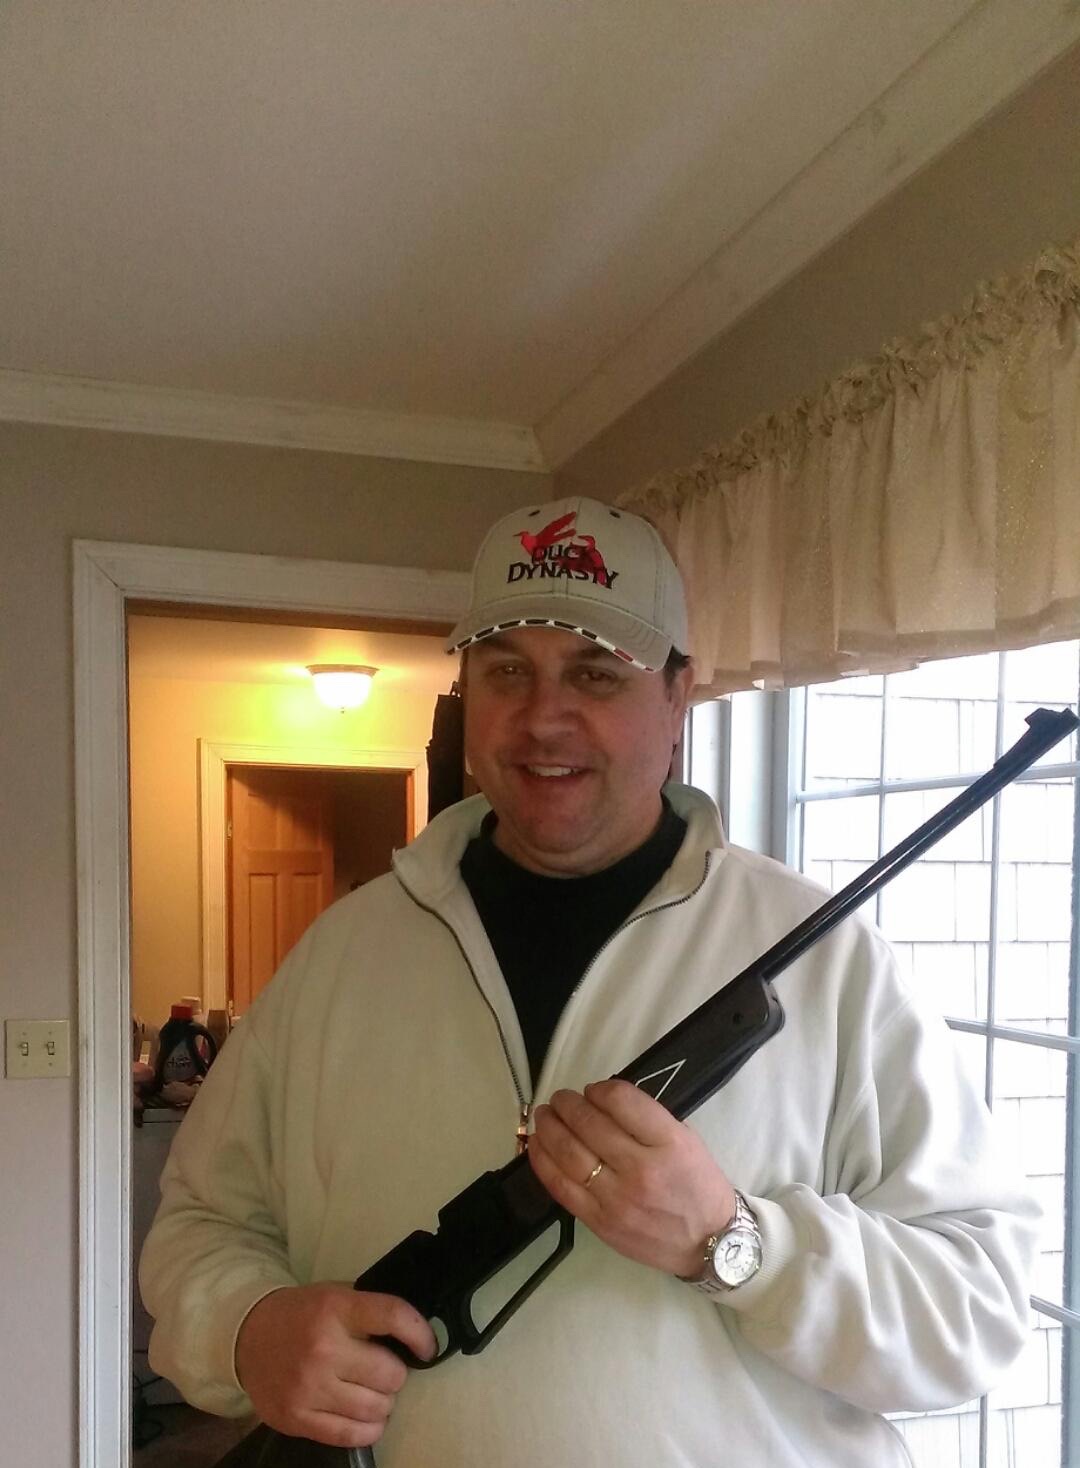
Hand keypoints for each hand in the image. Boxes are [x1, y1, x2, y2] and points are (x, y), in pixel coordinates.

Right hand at [235, 1283, 435, 1448]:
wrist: (247, 1336)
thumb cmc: (301, 1314)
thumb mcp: (335, 1296)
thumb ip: (368, 1311)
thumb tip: (413, 1334)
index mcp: (336, 1309)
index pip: (394, 1316)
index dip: (420, 1334)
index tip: (428, 1347)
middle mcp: (324, 1348)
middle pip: (390, 1374)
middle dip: (396, 1375)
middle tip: (386, 1371)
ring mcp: (309, 1387)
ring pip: (375, 1409)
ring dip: (384, 1403)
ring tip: (375, 1394)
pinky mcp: (297, 1418)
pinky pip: (350, 1435)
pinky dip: (369, 1429)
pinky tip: (368, 1419)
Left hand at [528, 1079, 735, 1278]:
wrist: (709, 1242)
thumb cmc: (698, 1186)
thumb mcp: (686, 1140)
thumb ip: (648, 1119)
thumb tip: (604, 1101)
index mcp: (669, 1143)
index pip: (621, 1101)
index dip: (600, 1089)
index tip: (594, 1090)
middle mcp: (641, 1169)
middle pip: (589, 1124)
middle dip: (568, 1104)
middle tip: (561, 1098)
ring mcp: (617, 1199)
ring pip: (569, 1154)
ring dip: (550, 1127)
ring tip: (544, 1115)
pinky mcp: (600, 1222)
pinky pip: (561, 1187)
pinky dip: (543, 1161)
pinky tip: (537, 1144)